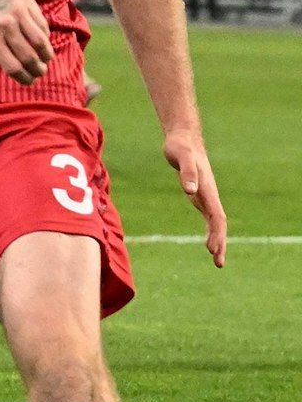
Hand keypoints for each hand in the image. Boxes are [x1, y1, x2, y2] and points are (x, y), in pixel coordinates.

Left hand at [0, 0, 54, 84]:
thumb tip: (21, 69)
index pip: (13, 67)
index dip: (24, 78)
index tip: (30, 82)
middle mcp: (5, 27)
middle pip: (29, 57)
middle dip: (38, 69)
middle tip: (41, 72)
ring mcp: (18, 15)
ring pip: (40, 42)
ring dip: (46, 55)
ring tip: (46, 60)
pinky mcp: (28, 5)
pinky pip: (42, 26)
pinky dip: (45, 37)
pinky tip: (43, 43)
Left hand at [163, 127, 225, 267]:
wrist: (183, 139)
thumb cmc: (181, 147)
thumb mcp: (180, 158)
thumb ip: (187, 174)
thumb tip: (190, 191)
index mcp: (207, 189)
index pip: (216, 216)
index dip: (216, 233)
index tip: (212, 249)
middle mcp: (209, 194)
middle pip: (219, 223)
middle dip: (219, 242)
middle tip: (218, 263)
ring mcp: (206, 195)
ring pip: (215, 222)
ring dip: (217, 239)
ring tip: (216, 258)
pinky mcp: (199, 194)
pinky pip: (209, 216)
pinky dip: (211, 229)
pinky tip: (210, 240)